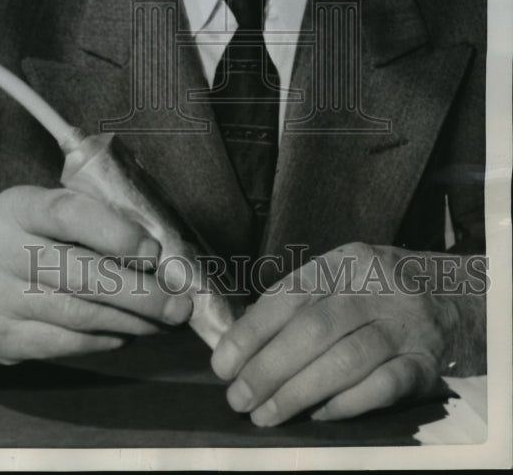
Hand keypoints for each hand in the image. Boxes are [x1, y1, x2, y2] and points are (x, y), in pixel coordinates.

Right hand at [0, 185, 191, 370]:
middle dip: (139, 291)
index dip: (114, 233)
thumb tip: (151, 243)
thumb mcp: (28, 212)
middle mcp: (3, 251)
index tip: (152, 250)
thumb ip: (79, 217)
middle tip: (178, 301)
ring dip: (131, 320)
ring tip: (164, 318)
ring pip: (78, 315)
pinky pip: (64, 344)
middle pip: (81, 274)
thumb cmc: (4, 245)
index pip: (68, 213)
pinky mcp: (3, 341)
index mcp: (16, 208)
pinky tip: (126, 333)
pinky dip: (103, 340)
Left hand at [210, 242, 485, 424]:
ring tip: (266, 414)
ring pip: (345, 360)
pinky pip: (383, 386)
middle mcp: (375, 288)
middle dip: (268, 368)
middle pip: (314, 329)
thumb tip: (239, 344)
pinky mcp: (425, 363)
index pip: (289, 295)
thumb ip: (298, 304)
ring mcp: (404, 325)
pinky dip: (346, 404)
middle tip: (238, 399)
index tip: (223, 364)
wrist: (455, 298)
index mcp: (344, 262)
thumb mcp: (341, 279)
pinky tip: (318, 416)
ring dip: (298, 393)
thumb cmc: (377, 292)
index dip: (252, 332)